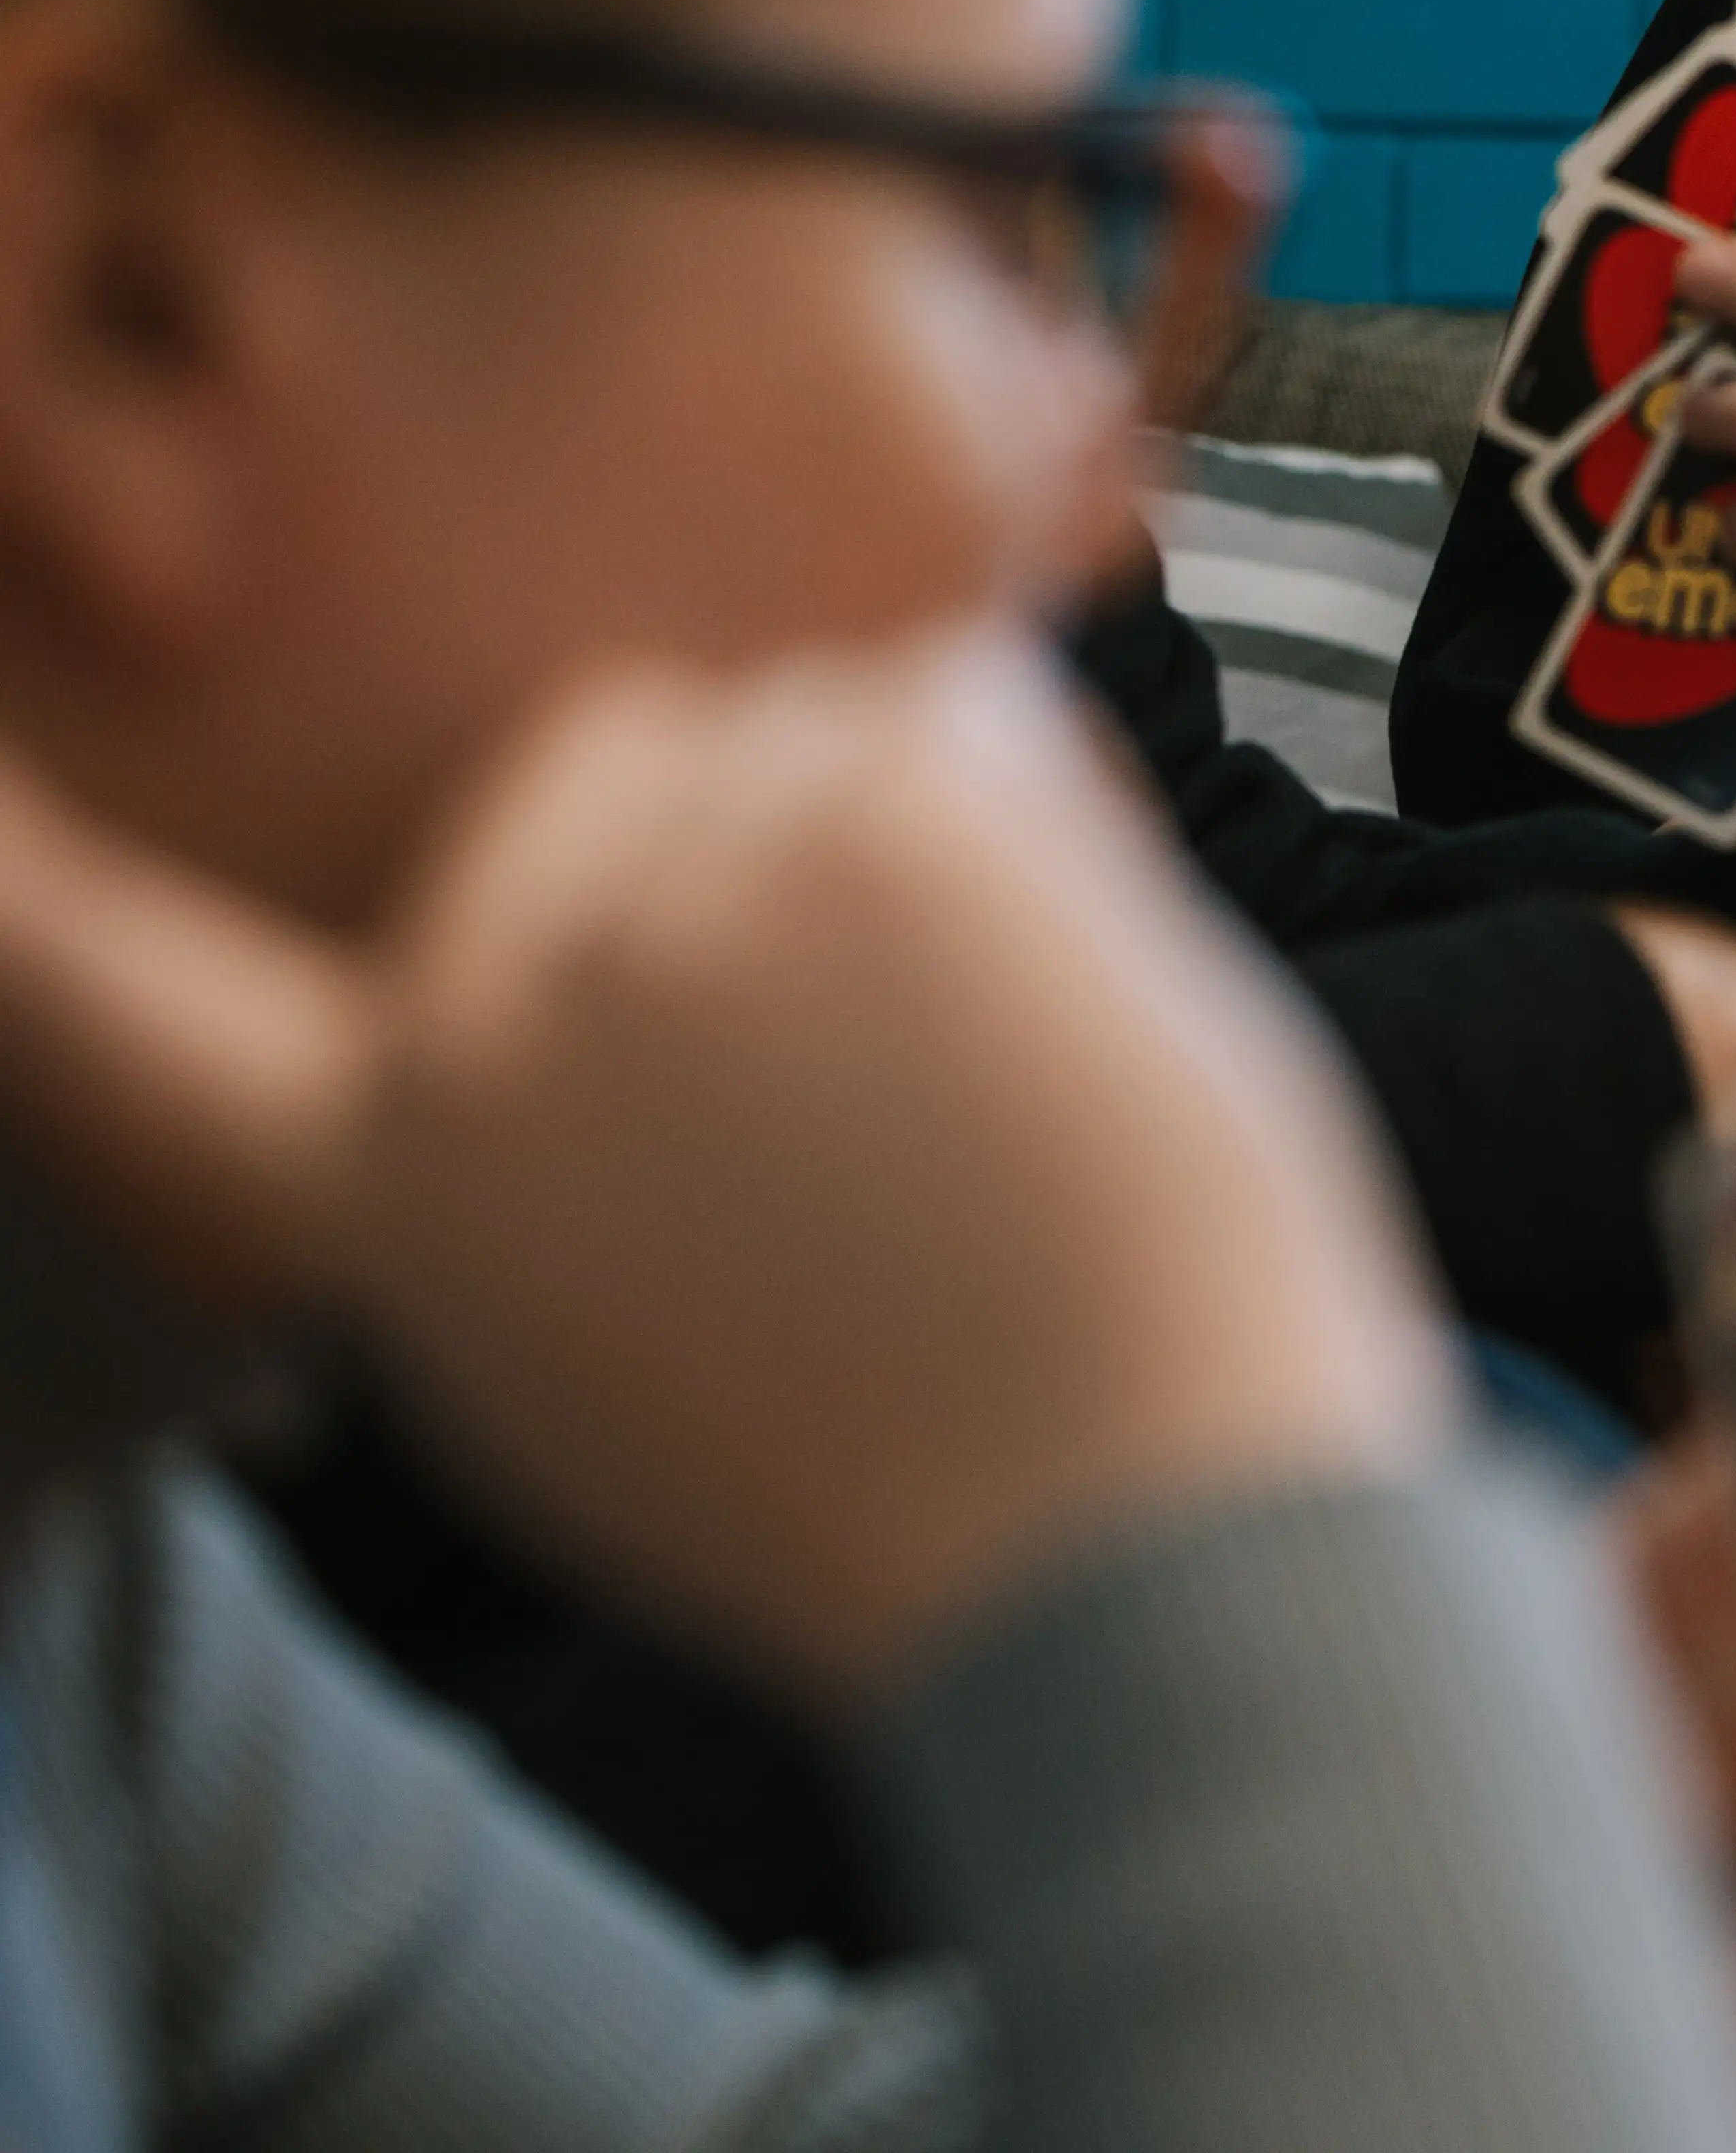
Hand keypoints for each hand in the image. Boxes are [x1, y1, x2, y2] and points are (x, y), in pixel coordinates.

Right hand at [0, 634, 1450, 1704]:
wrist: (1128, 1532)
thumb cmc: (915, 1472)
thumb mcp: (590, 1359)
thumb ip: (512, 1158)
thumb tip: (518, 1006)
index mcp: (392, 1171)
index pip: (105, 993)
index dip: (7, 892)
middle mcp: (481, 1010)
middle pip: (609, 749)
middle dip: (751, 835)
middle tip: (897, 1072)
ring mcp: (677, 894)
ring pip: (818, 720)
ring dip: (929, 832)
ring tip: (1003, 1075)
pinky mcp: (876, 813)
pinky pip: (969, 699)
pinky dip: (1059, 809)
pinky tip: (1077, 1000)